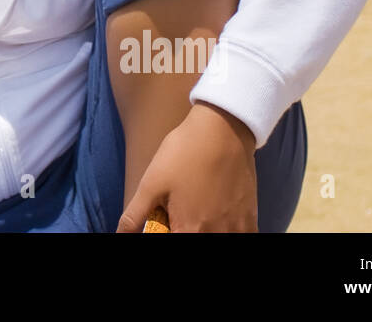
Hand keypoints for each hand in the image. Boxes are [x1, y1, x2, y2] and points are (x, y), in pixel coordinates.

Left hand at [116, 100, 258, 231]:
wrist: (224, 129)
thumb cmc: (185, 153)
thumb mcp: (151, 183)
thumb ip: (135, 215)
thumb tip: (120, 233)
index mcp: (189, 231)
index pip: (172, 242)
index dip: (163, 232)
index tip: (163, 223)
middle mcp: (216, 235)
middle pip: (196, 239)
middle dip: (182, 229)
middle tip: (177, 213)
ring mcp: (237, 229)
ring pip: (218, 239)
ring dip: (205, 230)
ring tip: (196, 211)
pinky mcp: (251, 218)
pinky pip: (240, 235)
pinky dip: (226, 230)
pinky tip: (218, 217)